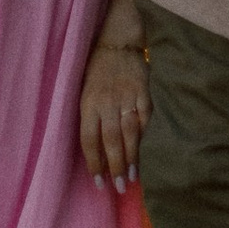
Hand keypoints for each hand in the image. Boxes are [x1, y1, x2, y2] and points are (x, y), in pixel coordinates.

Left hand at [79, 34, 151, 189]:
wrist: (117, 41)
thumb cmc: (96, 70)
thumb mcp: (84, 91)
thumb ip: (90, 117)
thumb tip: (97, 150)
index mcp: (88, 103)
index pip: (89, 139)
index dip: (94, 162)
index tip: (99, 182)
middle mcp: (107, 102)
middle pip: (111, 140)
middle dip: (116, 166)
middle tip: (120, 186)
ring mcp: (127, 97)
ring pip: (130, 133)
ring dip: (132, 157)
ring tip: (133, 177)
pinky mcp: (143, 93)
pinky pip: (144, 119)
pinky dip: (143, 135)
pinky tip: (142, 150)